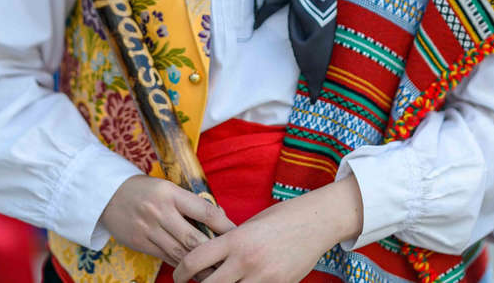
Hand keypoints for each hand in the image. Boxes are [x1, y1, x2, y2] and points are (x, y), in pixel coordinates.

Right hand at [99, 174, 234, 267]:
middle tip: (228, 259)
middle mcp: (160, 212)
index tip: (236, 232)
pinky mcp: (140, 243)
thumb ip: (189, 202)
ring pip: (180, 253)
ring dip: (198, 264)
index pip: (203, 210)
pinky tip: (192, 269)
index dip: (222, 223)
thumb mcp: (167, 187)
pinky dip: (181, 264)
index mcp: (170, 193)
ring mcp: (148, 229)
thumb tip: (218, 216)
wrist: (108, 194)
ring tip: (214, 270)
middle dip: (212, 251)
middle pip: (192, 238)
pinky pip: (166, 257)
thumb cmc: (145, 188)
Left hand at [173, 175, 362, 282]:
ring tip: (220, 282)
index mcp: (236, 239)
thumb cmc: (282, 217)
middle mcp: (246, 261)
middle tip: (196, 282)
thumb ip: (231, 241)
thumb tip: (210, 256)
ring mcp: (263, 278)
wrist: (316, 222)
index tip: (177, 276)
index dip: (180, 272)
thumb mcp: (251, 224)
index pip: (196, 260)